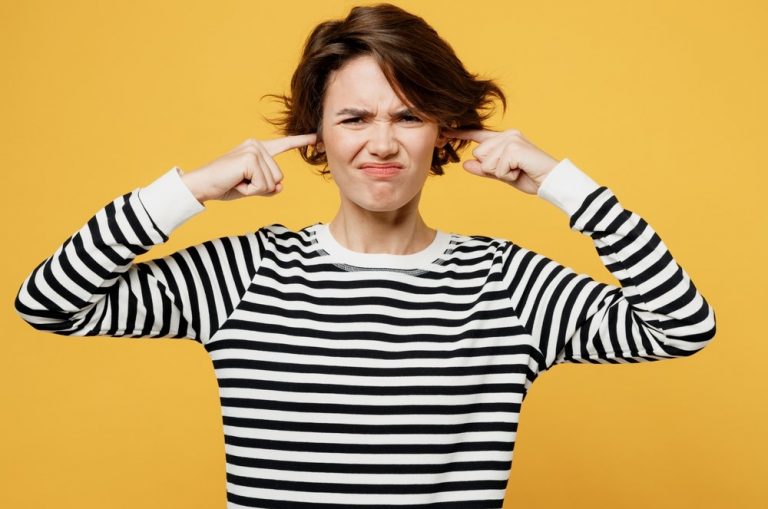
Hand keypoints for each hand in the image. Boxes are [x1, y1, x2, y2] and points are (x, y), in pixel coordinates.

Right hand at [181, 134, 316, 202]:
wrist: (202, 186)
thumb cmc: (224, 185)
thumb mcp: (252, 187)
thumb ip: (268, 186)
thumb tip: (281, 186)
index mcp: (257, 148)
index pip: (283, 145)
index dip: (301, 142)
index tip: (317, 138)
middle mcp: (256, 145)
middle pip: (279, 177)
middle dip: (261, 188)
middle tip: (240, 183)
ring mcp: (253, 150)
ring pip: (272, 182)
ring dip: (255, 189)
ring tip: (237, 182)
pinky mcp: (250, 159)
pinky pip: (263, 185)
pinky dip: (250, 191)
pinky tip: (237, 183)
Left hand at [445, 128, 558, 194]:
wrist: (551, 181)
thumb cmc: (530, 177)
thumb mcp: (502, 174)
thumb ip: (484, 169)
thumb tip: (466, 164)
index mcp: (504, 138)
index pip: (478, 135)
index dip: (461, 134)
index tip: (445, 131)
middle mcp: (507, 134)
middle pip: (479, 154)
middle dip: (492, 169)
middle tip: (513, 170)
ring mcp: (511, 139)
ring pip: (486, 162)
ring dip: (501, 173)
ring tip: (518, 170)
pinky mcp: (514, 148)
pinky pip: (497, 168)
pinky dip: (507, 175)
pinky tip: (520, 171)